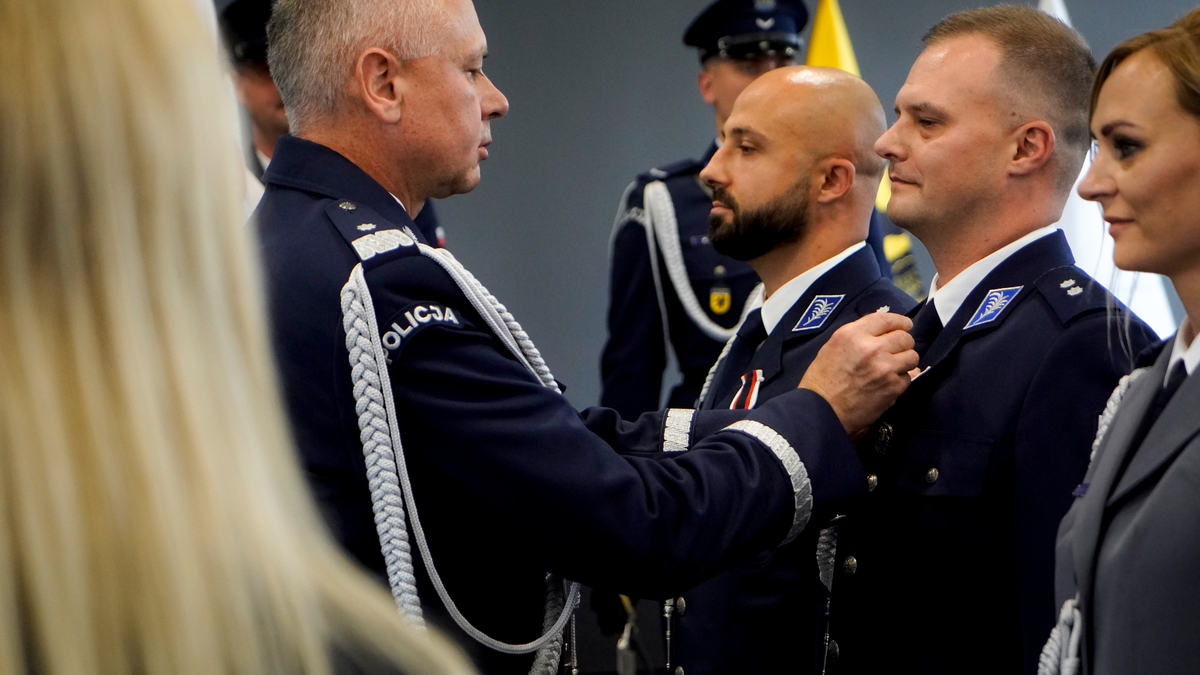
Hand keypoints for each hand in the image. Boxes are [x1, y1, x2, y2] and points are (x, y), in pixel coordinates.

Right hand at [799, 312, 917, 438]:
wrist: (822, 411)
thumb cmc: (822, 380)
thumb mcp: (833, 347)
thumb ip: (858, 336)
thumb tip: (884, 333)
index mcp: (852, 334)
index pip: (887, 319)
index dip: (900, 321)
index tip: (905, 325)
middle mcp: (871, 348)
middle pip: (904, 337)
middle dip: (903, 342)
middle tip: (897, 349)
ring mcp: (885, 368)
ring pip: (912, 356)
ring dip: (905, 360)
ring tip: (894, 366)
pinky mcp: (893, 387)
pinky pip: (908, 377)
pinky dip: (901, 379)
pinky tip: (888, 383)